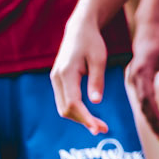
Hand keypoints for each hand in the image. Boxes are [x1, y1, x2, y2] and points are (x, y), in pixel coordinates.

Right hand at [51, 7, 110, 133]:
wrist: (79, 29)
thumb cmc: (92, 42)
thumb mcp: (99, 59)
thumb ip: (97, 80)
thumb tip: (95, 102)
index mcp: (66, 72)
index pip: (73, 102)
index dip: (85, 118)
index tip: (98, 128)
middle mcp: (56, 77)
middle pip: (65, 109)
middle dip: (83, 121)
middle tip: (103, 129)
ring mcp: (55, 79)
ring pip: (63, 108)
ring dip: (79, 118)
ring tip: (99, 125)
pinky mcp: (58, 81)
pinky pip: (64, 101)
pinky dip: (75, 111)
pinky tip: (89, 115)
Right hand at [127, 21, 158, 138]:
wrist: (148, 30)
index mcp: (142, 71)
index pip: (147, 100)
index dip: (156, 117)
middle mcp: (133, 78)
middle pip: (142, 106)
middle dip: (153, 123)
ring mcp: (132, 80)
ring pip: (140, 105)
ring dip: (151, 119)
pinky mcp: (135, 82)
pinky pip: (142, 99)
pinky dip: (149, 111)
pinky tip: (158, 121)